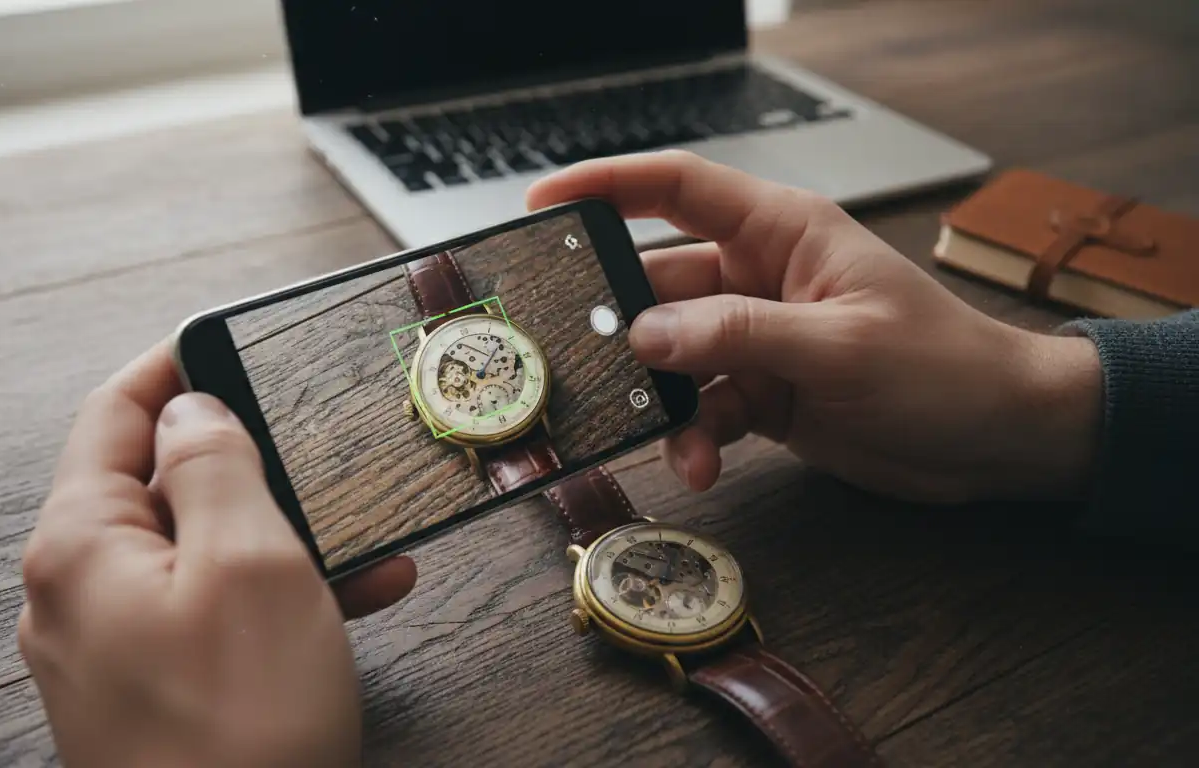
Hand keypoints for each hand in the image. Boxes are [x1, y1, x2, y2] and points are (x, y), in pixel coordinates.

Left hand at [18, 340, 415, 767]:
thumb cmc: (242, 730)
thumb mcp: (250, 563)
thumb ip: (216, 466)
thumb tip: (192, 410)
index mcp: (80, 547)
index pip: (112, 417)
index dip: (171, 367)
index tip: (222, 338)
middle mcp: (80, 595)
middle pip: (158, 486)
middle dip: (247, 461)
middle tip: (313, 442)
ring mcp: (115, 650)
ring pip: (201, 554)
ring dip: (282, 532)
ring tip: (364, 529)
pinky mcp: (157, 693)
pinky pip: (215, 615)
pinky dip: (278, 594)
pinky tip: (360, 594)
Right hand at [527, 151, 1101, 503]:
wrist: (998, 439)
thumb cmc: (944, 366)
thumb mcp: (840, 345)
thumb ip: (738, 335)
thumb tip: (646, 336)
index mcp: (779, 233)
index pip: (676, 189)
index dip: (605, 187)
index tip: (543, 201)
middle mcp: (756, 278)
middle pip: (656, 284)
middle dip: (617, 323)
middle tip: (574, 356)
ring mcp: (754, 338)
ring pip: (671, 356)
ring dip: (658, 397)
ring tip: (662, 434)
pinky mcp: (760, 393)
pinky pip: (699, 407)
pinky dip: (691, 436)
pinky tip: (699, 463)